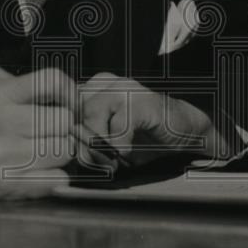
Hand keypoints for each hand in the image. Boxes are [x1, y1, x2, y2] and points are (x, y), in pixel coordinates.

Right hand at [0, 67, 109, 224]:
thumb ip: (33, 94)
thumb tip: (78, 99)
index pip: (51, 81)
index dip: (70, 93)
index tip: (70, 104)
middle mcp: (0, 123)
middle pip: (64, 119)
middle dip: (63, 129)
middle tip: (49, 134)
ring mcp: (5, 156)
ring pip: (65, 150)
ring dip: (60, 154)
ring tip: (39, 154)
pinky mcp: (11, 185)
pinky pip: (59, 177)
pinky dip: (54, 176)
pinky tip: (35, 172)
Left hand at [79, 72, 229, 165]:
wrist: (184, 132)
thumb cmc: (144, 139)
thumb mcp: (107, 143)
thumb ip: (85, 143)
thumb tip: (70, 152)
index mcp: (92, 89)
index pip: (63, 110)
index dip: (68, 136)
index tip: (81, 156)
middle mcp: (105, 82)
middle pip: (74, 114)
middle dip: (83, 145)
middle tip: (99, 164)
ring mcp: (124, 87)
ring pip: (92, 116)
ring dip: (100, 146)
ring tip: (113, 160)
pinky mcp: (141, 100)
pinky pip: (119, 127)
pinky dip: (120, 146)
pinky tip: (128, 152)